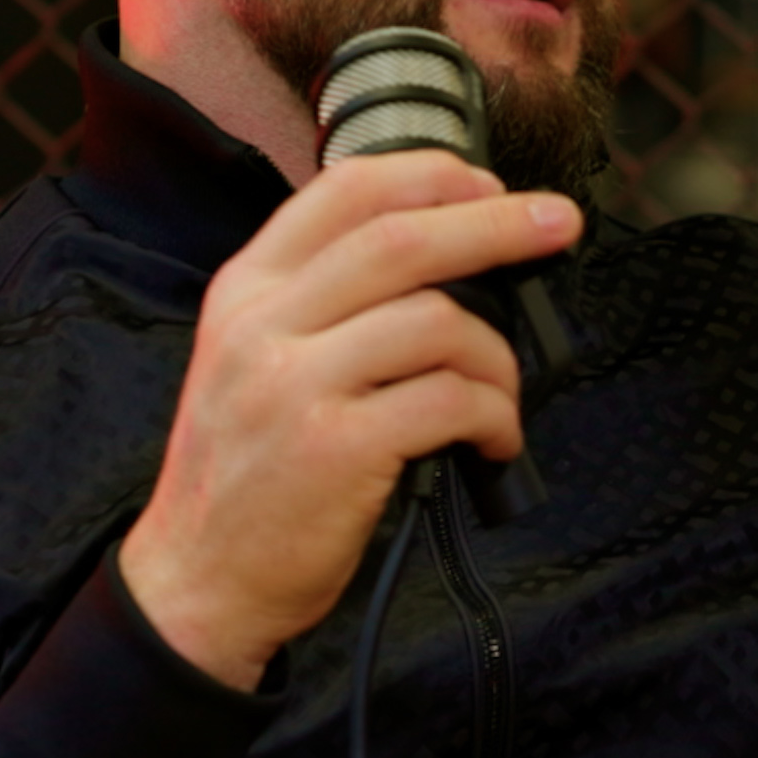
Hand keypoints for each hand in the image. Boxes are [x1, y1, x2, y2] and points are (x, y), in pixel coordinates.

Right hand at [118, 152, 583, 689]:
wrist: (197, 581)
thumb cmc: (247, 475)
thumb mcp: (251, 361)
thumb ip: (321, 304)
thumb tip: (450, 262)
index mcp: (245, 289)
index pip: (346, 190)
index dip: (433, 176)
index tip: (492, 185)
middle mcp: (262, 324)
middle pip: (404, 239)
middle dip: (499, 225)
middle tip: (560, 225)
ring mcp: (294, 385)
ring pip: (438, 322)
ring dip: (500, 355)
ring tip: (503, 395)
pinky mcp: (334, 450)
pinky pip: (449, 401)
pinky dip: (494, 416)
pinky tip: (493, 440)